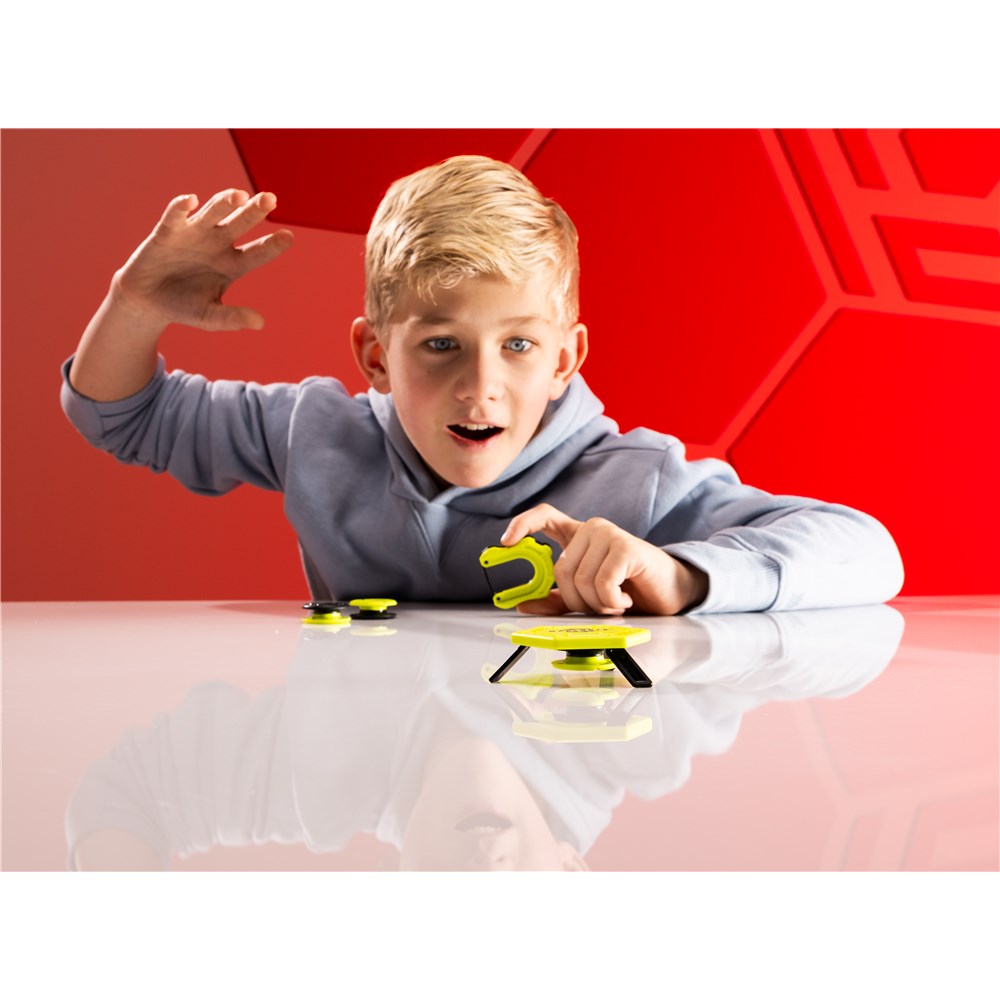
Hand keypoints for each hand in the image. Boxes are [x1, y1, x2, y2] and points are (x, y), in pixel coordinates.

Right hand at [111, 189, 293, 331]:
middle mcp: (217, 243)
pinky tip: (191, 200)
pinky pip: (175, 216)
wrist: (147, 300)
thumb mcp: (208, 317)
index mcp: (232, 264)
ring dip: (225, 203)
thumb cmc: (183, 306)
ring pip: (213, 213)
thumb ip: (231, 318)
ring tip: (239, 196)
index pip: (257, 253)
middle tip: (270, 199)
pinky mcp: (167, 231)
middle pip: (240, 223)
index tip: (288, 237)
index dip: (272, 245)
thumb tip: (260, 323)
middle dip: (254, 211)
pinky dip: (181, 207)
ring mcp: (194, 234)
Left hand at [501, 503, 708, 615]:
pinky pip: (601, 583)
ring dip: (597, 603)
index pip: (545, 517)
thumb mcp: (586, 596)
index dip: (522, 525)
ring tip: (616, 601)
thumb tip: (523, 603)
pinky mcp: (626, 548)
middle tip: (600, 605)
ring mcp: (609, 535)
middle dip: (577, 599)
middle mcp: (592, 529)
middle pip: (561, 569)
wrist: (671, 593)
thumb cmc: (630, 590)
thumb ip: (556, 598)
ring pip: (580, 580)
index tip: (504, 543)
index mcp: (579, 536)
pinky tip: (625, 598)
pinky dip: (611, 601)